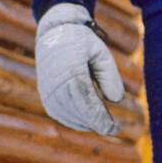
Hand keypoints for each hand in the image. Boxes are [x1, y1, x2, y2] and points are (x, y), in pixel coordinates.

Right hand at [34, 1, 124, 135]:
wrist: (55, 33)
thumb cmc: (82, 43)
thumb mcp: (101, 54)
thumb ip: (110, 76)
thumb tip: (115, 100)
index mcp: (70, 69)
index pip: (85, 100)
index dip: (99, 117)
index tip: (113, 128)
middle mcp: (55, 82)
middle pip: (78, 111)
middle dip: (97, 123)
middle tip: (114, 129)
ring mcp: (48, 91)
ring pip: (69, 116)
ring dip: (87, 123)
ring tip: (104, 123)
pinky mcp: (46, 96)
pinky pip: (60, 115)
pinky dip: (76, 120)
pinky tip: (89, 122)